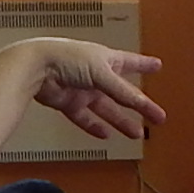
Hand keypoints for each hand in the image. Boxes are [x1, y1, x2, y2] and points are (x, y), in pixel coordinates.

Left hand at [32, 39, 166, 140]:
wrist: (36, 67)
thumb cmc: (67, 58)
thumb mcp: (102, 72)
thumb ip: (122, 91)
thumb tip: (142, 103)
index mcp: (106, 59)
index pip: (130, 62)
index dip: (144, 65)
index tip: (157, 66)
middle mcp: (96, 75)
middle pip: (123, 93)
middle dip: (140, 105)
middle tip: (157, 116)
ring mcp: (82, 90)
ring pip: (106, 109)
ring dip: (121, 121)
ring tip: (136, 133)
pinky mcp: (68, 103)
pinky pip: (84, 118)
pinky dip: (94, 126)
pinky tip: (106, 134)